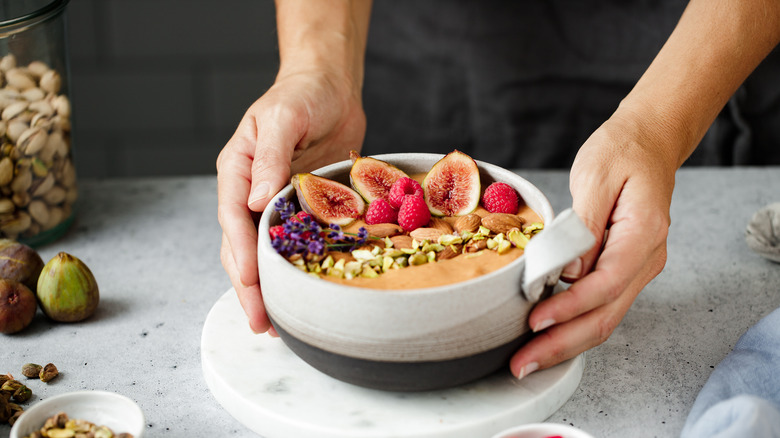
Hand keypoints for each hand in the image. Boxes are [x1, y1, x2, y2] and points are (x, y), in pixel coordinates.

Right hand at [216, 70, 365, 333]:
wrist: (330, 88)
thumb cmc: (303, 94)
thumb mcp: (284, 117)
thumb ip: (269, 156)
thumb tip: (256, 200)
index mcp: (237, 169)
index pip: (232, 216)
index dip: (240, 251)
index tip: (248, 280)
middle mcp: (250, 191)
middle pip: (241, 245)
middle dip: (248, 284)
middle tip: (261, 321)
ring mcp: (275, 203)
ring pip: (264, 251)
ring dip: (267, 286)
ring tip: (274, 322)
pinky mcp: (302, 209)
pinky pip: (295, 243)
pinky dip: (295, 268)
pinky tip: (303, 292)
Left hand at [509, 112, 676, 377]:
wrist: (647, 143)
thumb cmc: (621, 153)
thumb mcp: (596, 176)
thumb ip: (583, 225)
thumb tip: (566, 271)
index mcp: (644, 235)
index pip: (605, 284)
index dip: (569, 307)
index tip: (535, 320)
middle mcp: (646, 260)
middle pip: (605, 316)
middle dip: (562, 344)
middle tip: (521, 364)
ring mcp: (636, 269)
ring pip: (603, 318)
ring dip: (565, 343)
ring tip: (527, 360)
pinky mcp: (621, 270)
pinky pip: (599, 307)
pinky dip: (572, 325)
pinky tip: (546, 337)